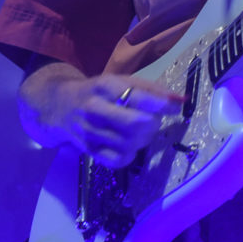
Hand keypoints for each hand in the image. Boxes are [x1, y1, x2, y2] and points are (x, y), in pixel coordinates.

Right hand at [50, 73, 182, 169]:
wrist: (61, 104)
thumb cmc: (100, 91)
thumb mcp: (122, 81)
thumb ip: (152, 90)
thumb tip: (181, 100)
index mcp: (106, 86)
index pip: (138, 97)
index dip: (162, 105)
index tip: (174, 107)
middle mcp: (95, 108)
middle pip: (136, 124)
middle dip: (153, 124)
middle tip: (153, 120)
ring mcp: (89, 131)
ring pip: (129, 144)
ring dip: (144, 139)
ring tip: (141, 131)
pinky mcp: (88, 150)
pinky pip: (117, 160)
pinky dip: (130, 155)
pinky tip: (129, 145)